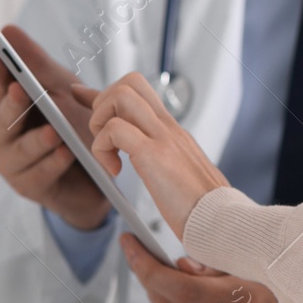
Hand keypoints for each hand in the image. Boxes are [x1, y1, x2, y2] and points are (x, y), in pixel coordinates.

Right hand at [0, 25, 108, 230]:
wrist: (99, 172)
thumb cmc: (75, 124)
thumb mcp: (62, 89)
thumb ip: (36, 64)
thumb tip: (7, 29)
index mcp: (9, 108)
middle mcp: (4, 135)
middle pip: (2, 120)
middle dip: (11, 104)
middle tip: (20, 90)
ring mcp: (14, 163)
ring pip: (18, 151)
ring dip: (36, 140)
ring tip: (53, 132)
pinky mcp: (30, 187)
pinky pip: (39, 175)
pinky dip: (53, 163)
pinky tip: (66, 153)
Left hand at [84, 72, 228, 239]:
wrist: (222, 220)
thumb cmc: (201, 208)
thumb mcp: (181, 177)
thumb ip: (164, 164)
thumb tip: (147, 171)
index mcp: (173, 133)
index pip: (138, 94)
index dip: (101, 93)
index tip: (81, 95)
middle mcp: (169, 128)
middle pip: (129, 82)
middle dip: (102, 104)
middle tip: (104, 139)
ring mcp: (164, 137)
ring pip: (120, 95)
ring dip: (100, 122)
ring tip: (108, 153)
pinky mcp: (155, 154)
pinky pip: (114, 131)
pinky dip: (102, 149)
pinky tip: (115, 171)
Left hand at [120, 234, 302, 302]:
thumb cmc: (301, 283)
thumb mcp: (265, 260)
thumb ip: (219, 263)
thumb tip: (182, 265)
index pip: (177, 287)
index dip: (146, 266)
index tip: (131, 245)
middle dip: (150, 277)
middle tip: (144, 253)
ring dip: (162, 295)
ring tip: (167, 272)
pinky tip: (188, 298)